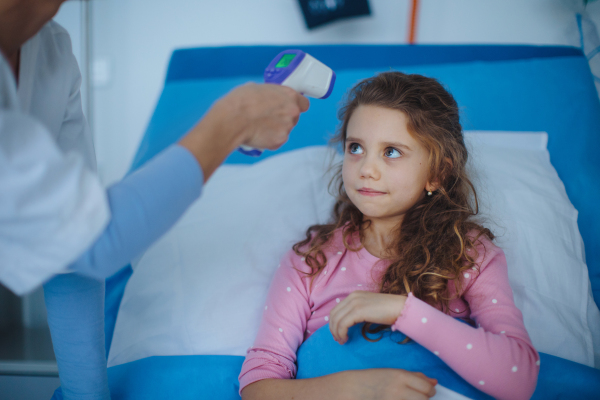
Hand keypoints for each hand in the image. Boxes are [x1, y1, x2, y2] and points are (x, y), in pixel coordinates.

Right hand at [179, 82, 308, 181]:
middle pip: (294, 117)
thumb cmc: (240, 102)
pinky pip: (276, 141)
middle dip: (283, 118)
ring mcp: (287, 127)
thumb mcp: (257, 88)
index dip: (295, 105)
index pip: (304, 103)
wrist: (232, 120)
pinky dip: (269, 140)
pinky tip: (257, 134)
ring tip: (259, 126)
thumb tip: (268, 98)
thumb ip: (270, 94)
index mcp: (289, 95)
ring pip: (284, 130)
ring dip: (275, 129)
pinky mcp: (280, 141)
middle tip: (268, 118)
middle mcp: (292, 111)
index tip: (289, 108)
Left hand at [329, 291, 406, 344]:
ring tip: (342, 341)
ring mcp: (354, 303)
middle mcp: (352, 297)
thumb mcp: (369, 308)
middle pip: (333, 314)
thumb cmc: (388, 310)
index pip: (336, 309)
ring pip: (336, 320)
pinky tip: (346, 339)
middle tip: (337, 339)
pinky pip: (342, 324)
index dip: (333, 322)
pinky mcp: (358, 311)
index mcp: (354, 295)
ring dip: (336, 332)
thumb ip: (358, 311)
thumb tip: (349, 322)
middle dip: (332, 328)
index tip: (337, 333)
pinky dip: (341, 333)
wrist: (400, 308)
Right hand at [341, 369, 436, 399]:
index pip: (426, 387)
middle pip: (424, 399)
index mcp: (400, 376)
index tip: (427, 391)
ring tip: (407, 399)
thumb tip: (434, 382)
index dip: (429, 390)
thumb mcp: (393, 373)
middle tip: (419, 398)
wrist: (353, 389)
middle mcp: (398, 390)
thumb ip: (414, 377)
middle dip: (424, 399)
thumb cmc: (373, 379)